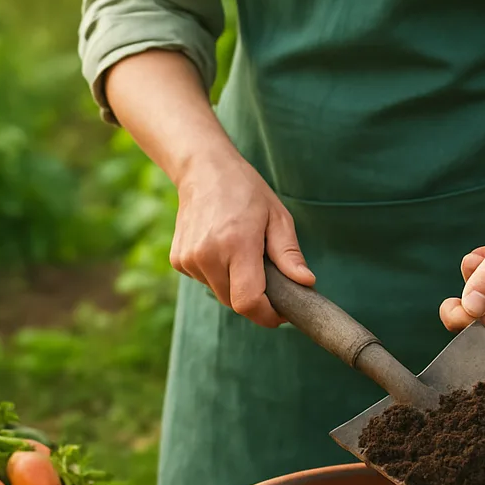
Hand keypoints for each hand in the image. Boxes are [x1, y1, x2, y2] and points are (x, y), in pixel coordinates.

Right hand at [170, 150, 313, 326]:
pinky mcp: (178, 261)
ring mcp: (189, 259)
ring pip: (220, 294)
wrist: (203, 169)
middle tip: (267, 277)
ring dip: (235, 285)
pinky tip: (221, 249)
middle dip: (254, 299)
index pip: (248, 301)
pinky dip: (218, 275)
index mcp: (236, 244)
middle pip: (235, 303)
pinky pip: (205, 282)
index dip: (266, 315)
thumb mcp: (277, 217)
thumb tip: (306, 283)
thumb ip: (289, 254)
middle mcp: (207, 254)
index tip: (280, 314)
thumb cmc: (246, 191)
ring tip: (241, 254)